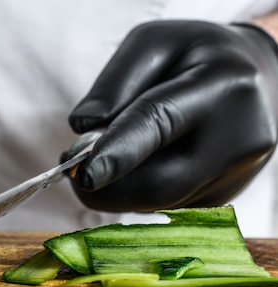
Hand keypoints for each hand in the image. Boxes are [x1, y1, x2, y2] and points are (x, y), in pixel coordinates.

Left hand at [65, 21, 277, 211]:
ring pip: (156, 201)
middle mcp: (239, 139)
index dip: (117, 153)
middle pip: (157, 183)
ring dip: (117, 187)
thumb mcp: (153, 44)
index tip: (83, 174)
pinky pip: (164, 205)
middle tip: (72, 167)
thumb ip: (115, 83)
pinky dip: (137, 191)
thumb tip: (83, 127)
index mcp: (222, 87)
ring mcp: (235, 176)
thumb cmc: (195, 57)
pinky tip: (138, 164)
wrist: (252, 79)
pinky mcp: (221, 198)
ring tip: (104, 155)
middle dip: (105, 185)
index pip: (159, 125)